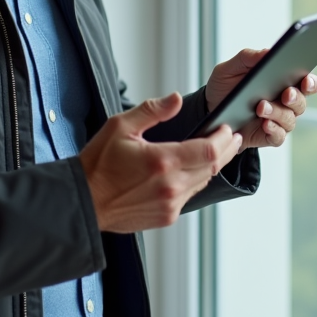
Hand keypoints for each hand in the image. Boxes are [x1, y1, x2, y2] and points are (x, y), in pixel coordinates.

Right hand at [79, 93, 241, 232]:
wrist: (83, 203)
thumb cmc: (97, 165)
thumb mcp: (120, 126)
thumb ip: (152, 111)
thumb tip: (175, 99)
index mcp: (162, 161)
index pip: (208, 150)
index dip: (224, 138)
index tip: (227, 128)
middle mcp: (170, 186)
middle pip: (213, 167)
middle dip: (226, 150)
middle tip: (232, 138)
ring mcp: (170, 204)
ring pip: (203, 182)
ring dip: (213, 166)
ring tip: (218, 151)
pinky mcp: (166, 216)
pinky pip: (190, 195)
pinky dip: (196, 180)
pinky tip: (194, 170)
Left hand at [205, 48, 316, 150]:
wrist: (209, 111)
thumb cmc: (225, 87)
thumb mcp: (231, 68)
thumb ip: (248, 57)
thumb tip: (268, 52)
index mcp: (282, 82)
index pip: (306, 82)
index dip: (311, 82)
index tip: (305, 80)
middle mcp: (284, 102)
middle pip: (301, 102)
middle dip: (295, 98)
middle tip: (286, 94)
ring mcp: (278, 120)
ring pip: (290, 119)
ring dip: (278, 113)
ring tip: (261, 107)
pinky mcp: (268, 136)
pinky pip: (279, 136)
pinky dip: (274, 130)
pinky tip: (264, 124)